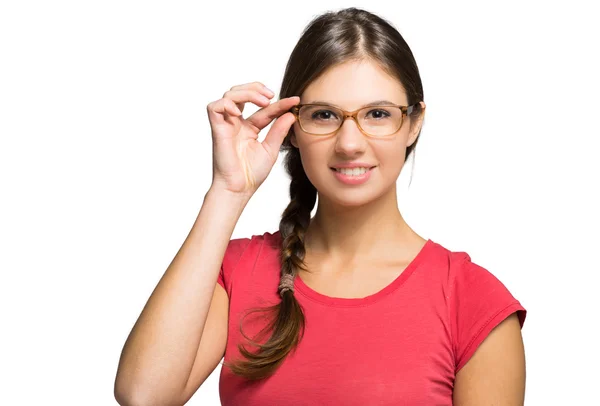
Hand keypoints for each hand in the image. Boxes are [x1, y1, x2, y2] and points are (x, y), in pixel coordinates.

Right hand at [206, 81, 299, 195]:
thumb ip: (279, 130)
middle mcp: (237, 124)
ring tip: (262, 101)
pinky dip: (226, 104)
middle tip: (271, 96)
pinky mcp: (217, 129)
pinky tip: (238, 112)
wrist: (240, 188)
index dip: (279, 103)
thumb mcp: (271, 149)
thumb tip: (290, 114)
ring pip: (229, 95)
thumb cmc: (252, 174)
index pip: (264, 109)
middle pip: (241, 93)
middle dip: (256, 88)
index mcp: (249, 128)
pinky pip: (214, 108)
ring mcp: (226, 125)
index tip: (295, 100)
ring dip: (246, 92)